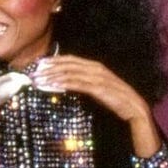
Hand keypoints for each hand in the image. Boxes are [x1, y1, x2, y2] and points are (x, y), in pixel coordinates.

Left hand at [31, 54, 160, 156]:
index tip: (39, 64)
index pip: (70, 59)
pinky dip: (63, 83)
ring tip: (38, 80)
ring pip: (70, 73)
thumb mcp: (95, 87)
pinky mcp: (99, 88)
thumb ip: (82, 82)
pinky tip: (52, 85)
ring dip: (52, 76)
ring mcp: (97, 77)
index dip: (54, 60)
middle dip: (49, 68)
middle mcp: (95, 68)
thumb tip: (64, 82)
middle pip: (67, 64)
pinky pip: (77, 84)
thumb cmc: (113, 98)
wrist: (133, 107)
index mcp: (94, 66)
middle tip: (34, 73)